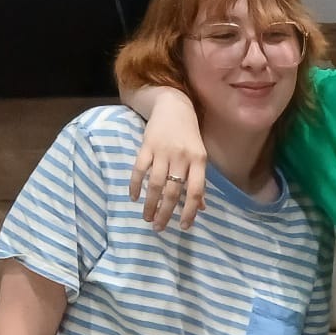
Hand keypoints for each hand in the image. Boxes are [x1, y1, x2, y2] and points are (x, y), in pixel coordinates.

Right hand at [129, 96, 206, 231]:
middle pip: (172, 191)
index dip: (189, 211)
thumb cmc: (189, 136)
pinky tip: (134, 197)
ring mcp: (163, 151)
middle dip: (165, 213)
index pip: (195, 191)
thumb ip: (199, 181)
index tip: (183, 227)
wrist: (174, 106)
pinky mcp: (146, 145)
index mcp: (198, 161)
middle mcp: (181, 156)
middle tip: (159, 228)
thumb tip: (201, 207)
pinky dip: (135, 184)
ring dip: (150, 204)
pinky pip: (139, 169)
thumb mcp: (199, 157)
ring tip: (147, 218)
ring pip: (155, 183)